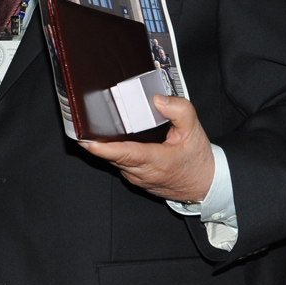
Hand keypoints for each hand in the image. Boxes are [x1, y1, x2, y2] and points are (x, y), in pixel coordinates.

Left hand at [80, 95, 214, 202]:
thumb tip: (158, 99)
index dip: (103, 148)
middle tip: (80, 124)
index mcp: (156, 161)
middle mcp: (142, 173)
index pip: (124, 154)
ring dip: (102, 146)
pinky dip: (112, 152)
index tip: (86, 141)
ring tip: (91, 127)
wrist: (205, 185)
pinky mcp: (134, 178)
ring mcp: (136, 178)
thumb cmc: (198, 160)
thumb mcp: (195, 131)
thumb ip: (179, 111)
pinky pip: (118, 163)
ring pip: (113, 160)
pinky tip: (107, 138)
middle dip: (94, 141)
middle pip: (112, 156)